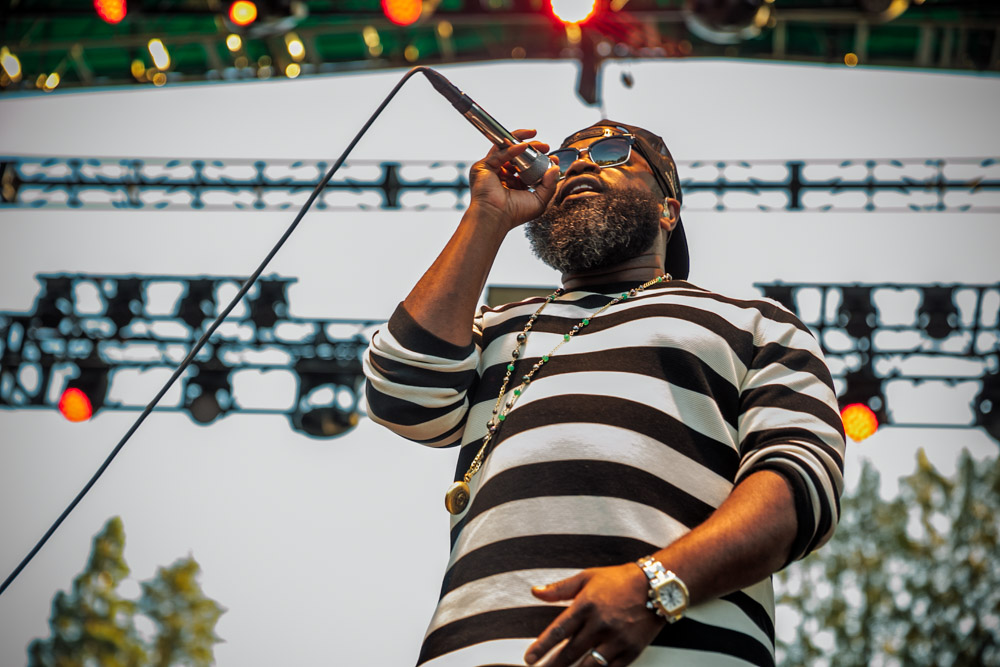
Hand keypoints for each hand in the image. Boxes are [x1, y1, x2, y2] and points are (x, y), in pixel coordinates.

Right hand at [468, 129, 559, 229]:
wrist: (496, 218)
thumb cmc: (513, 215)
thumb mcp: (539, 200)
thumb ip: (549, 185)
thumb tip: (556, 168)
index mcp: (513, 184)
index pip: (526, 166)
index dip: (539, 160)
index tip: (552, 158)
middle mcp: (501, 175)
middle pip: (517, 155)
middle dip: (533, 148)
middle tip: (546, 146)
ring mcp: (491, 170)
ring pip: (506, 149)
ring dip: (522, 142)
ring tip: (537, 142)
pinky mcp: (483, 166)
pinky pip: (499, 153)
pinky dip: (512, 149)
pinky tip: (524, 146)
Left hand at [525, 563, 664, 666]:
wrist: (657, 586)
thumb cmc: (619, 580)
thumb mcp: (587, 578)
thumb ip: (560, 589)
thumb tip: (535, 591)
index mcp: (586, 605)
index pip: (558, 631)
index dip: (542, 647)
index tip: (529, 659)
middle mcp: (600, 624)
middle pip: (570, 652)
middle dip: (552, 665)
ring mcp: (617, 639)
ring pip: (589, 665)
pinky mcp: (631, 650)